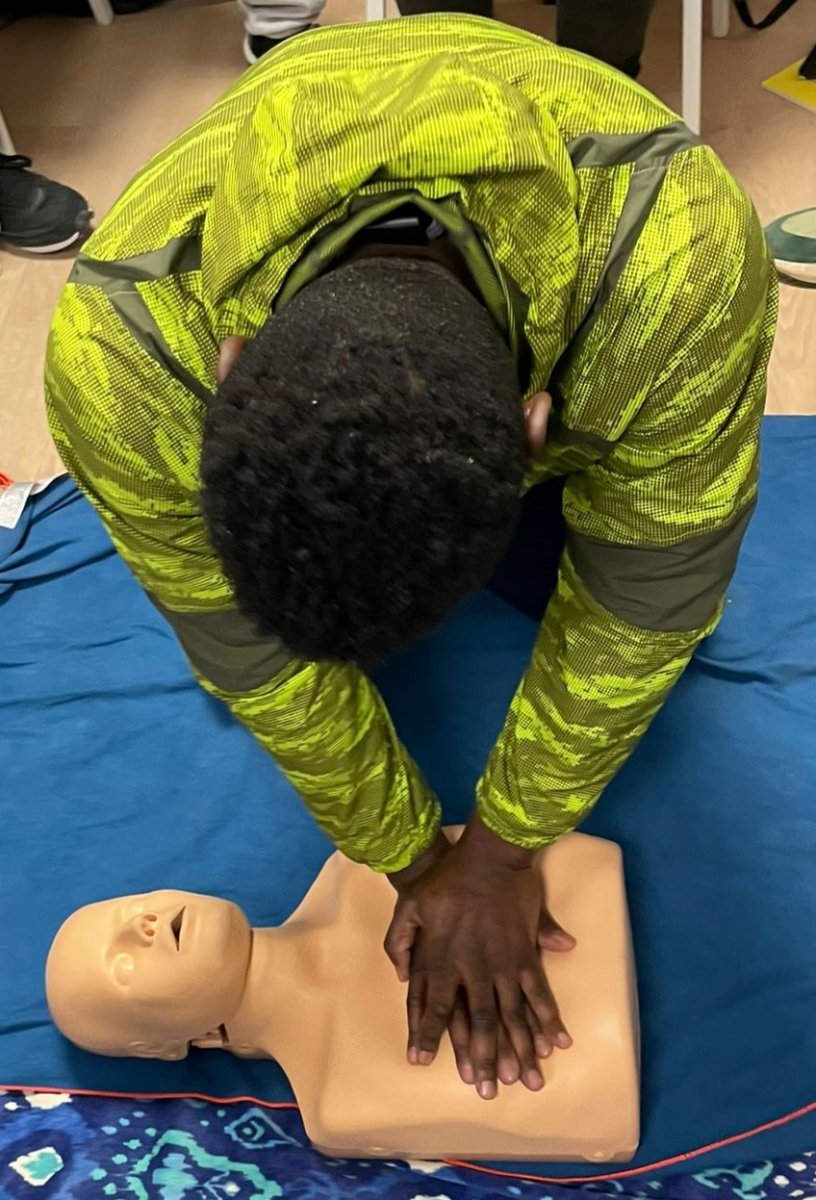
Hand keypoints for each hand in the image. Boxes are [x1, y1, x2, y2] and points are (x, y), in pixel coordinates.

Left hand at [385, 816, 574, 1098]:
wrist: (489, 855)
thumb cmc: (446, 878)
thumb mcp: (410, 905)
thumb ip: (400, 941)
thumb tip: (402, 975)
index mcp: (442, 958)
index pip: (434, 1007)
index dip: (428, 1035)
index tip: (421, 1063)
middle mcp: (473, 968)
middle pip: (478, 1023)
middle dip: (482, 1059)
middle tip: (486, 1091)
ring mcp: (503, 963)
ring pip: (510, 1016)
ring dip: (519, 1050)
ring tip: (525, 1080)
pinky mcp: (527, 953)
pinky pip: (539, 993)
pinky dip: (548, 1019)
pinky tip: (556, 1043)